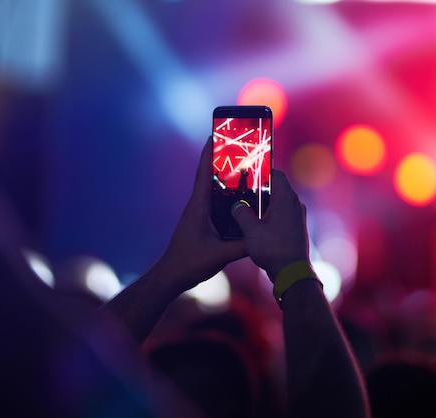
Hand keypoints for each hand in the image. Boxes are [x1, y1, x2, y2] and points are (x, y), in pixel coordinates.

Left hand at [156, 137, 246, 289]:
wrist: (172, 276)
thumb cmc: (189, 263)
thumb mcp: (220, 255)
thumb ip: (242, 246)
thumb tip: (263, 236)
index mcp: (198, 207)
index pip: (203, 174)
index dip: (208, 153)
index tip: (214, 135)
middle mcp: (197, 206)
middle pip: (209, 177)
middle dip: (220, 161)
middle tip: (236, 147)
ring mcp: (198, 214)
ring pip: (212, 190)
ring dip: (224, 178)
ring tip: (242, 169)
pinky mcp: (201, 223)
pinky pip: (214, 203)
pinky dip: (225, 196)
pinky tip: (239, 199)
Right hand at [232, 169, 309, 281]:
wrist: (292, 272)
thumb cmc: (273, 249)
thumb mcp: (250, 230)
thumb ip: (241, 213)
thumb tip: (236, 205)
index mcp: (285, 198)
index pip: (276, 174)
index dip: (262, 171)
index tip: (249, 172)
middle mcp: (295, 204)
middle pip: (278, 188)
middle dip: (261, 188)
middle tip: (243, 189)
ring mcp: (298, 217)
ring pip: (280, 202)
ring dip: (266, 203)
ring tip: (248, 206)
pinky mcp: (297, 228)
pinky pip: (283, 214)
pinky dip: (271, 214)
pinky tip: (258, 222)